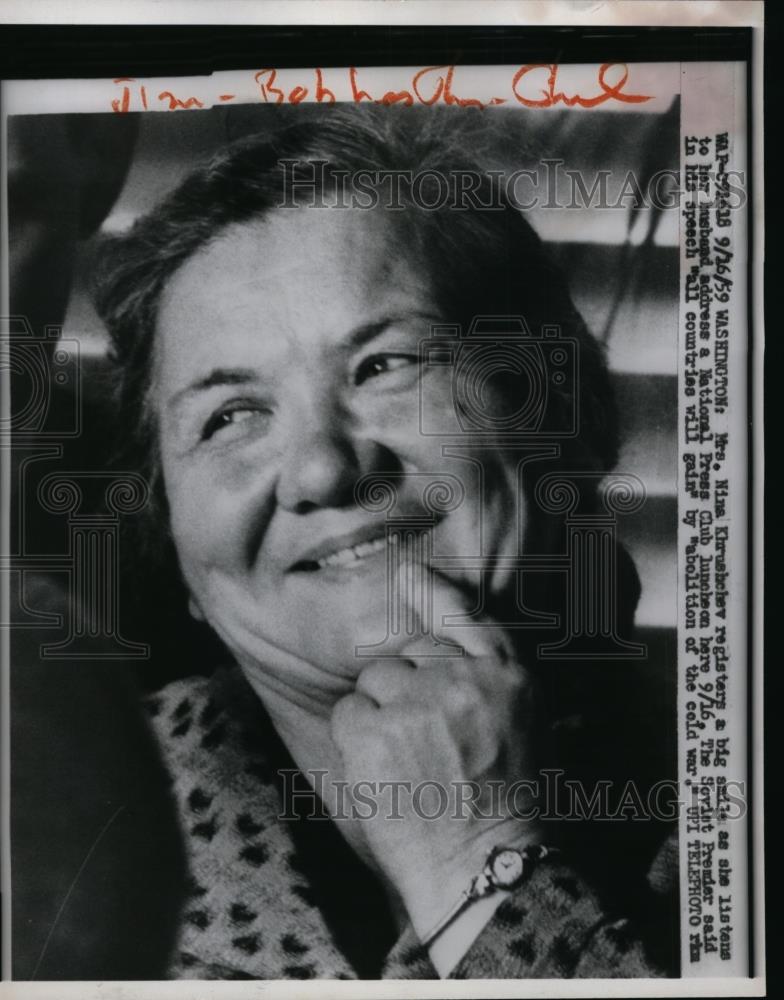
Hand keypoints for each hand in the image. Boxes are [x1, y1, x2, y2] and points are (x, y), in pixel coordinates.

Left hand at [330, 571, 544, 938]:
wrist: (485, 871)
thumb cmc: (508, 808)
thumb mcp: (525, 728)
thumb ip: (490, 681)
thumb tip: (444, 651)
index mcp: (509, 677)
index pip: (465, 615)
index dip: (432, 592)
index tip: (408, 574)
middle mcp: (463, 679)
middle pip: (411, 652)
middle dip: (407, 688)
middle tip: (423, 741)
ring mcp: (417, 703)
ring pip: (376, 679)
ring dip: (380, 712)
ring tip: (404, 761)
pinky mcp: (374, 732)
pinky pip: (348, 710)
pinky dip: (354, 738)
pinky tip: (380, 772)